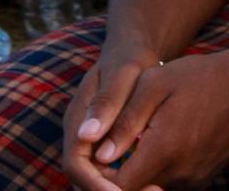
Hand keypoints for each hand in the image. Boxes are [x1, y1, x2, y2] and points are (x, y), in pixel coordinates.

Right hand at [63, 40, 159, 190]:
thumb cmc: (129, 60)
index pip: (75, 164)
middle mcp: (77, 133)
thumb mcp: (122, 75)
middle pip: (83, 179)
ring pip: (95, 178)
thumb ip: (106, 103)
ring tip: (153, 187)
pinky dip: (125, 181)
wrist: (131, 51)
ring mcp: (88, 140)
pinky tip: (150, 180)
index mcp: (76, 118)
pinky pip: (107, 172)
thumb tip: (86, 136)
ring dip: (119, 188)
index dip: (95, 185)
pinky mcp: (102, 145)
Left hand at [66, 42, 228, 190]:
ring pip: (152, 188)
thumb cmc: (197, 78)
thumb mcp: (154, 84)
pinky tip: (155, 141)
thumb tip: (97, 153)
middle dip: (115, 175)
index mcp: (164, 150)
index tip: (95, 152)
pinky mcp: (202, 179)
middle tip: (109, 144)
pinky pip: (170, 182)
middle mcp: (180, 174)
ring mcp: (193, 180)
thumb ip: (125, 120)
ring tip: (132, 139)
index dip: (100, 176)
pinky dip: (156, 170)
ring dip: (137, 172)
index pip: (119, 186)